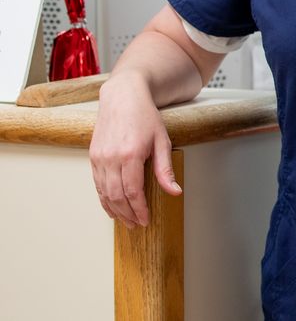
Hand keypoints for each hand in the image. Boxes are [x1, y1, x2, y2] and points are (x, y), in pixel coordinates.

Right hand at [90, 74, 181, 227]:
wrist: (122, 97)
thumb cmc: (145, 117)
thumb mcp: (162, 141)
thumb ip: (166, 169)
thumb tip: (175, 192)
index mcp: (130, 155)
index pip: (133, 191)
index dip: (139, 209)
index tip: (146, 220)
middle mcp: (111, 158)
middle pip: (116, 196)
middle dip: (127, 214)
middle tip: (136, 225)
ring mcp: (99, 158)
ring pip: (104, 192)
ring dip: (115, 210)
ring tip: (126, 220)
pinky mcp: (93, 157)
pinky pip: (97, 184)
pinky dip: (104, 198)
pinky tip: (112, 207)